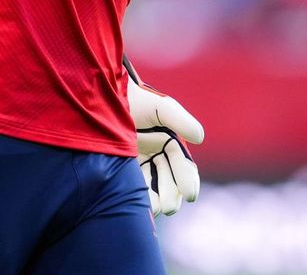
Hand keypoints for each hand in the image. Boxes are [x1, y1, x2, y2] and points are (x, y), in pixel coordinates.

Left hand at [127, 70, 204, 216]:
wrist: (107, 97)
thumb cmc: (137, 100)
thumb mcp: (161, 107)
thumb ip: (180, 120)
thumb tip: (200, 138)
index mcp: (170, 142)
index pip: (184, 166)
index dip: (188, 180)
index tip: (189, 194)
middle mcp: (157, 155)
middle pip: (170, 181)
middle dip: (172, 195)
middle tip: (169, 208)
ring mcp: (140, 162)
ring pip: (153, 187)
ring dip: (157, 200)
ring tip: (156, 210)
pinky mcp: (124, 168)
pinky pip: (135, 186)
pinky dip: (141, 197)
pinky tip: (140, 205)